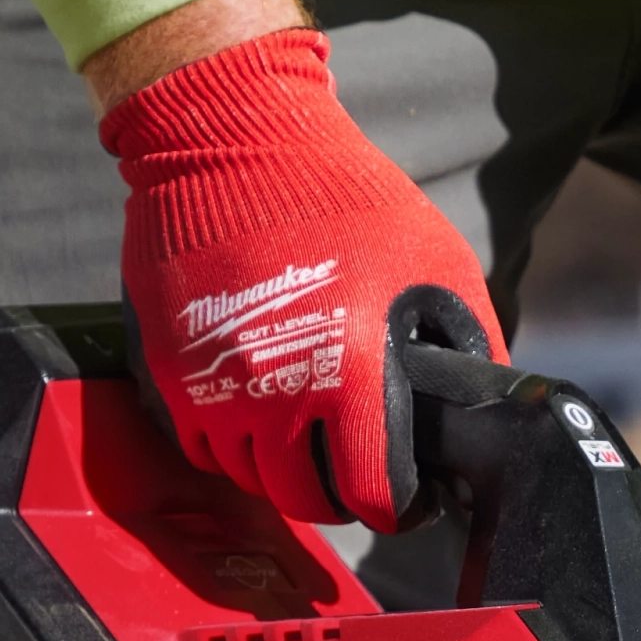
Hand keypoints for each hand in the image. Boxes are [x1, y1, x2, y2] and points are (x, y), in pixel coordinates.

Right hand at [102, 22, 501, 524]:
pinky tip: (258, 409)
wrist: (230, 136)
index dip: (395, 505)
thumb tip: (473, 410)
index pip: (371, 493)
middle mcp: (272, 386)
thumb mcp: (434, 263)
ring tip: (305, 434)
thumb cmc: (341, 193)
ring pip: (249, 478)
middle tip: (353, 470)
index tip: (401, 497)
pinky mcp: (166, 369)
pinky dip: (231, 442)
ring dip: (280, 469)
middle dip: (337, 495)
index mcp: (349, 366)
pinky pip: (200, 445)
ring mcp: (211, 382)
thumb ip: (463, 345)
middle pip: (304, 499)